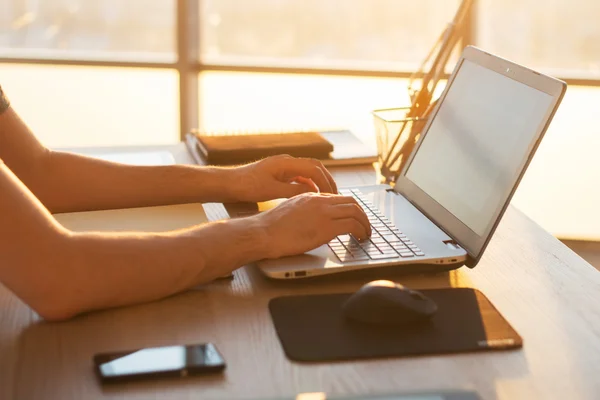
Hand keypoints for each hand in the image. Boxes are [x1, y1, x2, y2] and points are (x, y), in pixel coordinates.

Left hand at [230, 155, 336, 201]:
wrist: (228, 183)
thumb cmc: (246, 186)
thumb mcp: (271, 191)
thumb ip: (292, 190)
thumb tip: (312, 192)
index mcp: (285, 163)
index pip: (314, 168)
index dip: (326, 182)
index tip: (332, 195)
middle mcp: (286, 162)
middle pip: (315, 167)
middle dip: (327, 180)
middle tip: (336, 195)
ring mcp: (283, 167)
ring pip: (308, 171)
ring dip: (319, 182)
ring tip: (327, 197)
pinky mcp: (279, 173)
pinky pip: (299, 176)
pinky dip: (308, 185)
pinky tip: (310, 196)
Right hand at [252, 192, 370, 258]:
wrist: (264, 232)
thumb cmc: (271, 228)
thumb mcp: (290, 211)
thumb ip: (305, 212)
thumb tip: (312, 222)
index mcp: (310, 196)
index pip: (338, 198)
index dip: (350, 208)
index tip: (353, 218)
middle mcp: (319, 201)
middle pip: (351, 202)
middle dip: (362, 214)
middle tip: (365, 225)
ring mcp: (324, 212)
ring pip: (356, 212)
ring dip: (365, 223)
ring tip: (366, 234)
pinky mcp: (326, 227)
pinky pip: (353, 225)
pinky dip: (361, 230)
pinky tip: (361, 238)